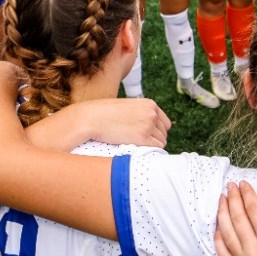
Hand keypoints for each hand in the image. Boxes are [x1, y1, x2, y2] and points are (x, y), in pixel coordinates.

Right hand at [26, 96, 171, 150]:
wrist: (91, 118)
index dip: (157, 131)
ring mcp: (149, 124)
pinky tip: (139, 150)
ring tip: (137, 147)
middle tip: (140, 144)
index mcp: (150, 104)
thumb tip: (145, 127)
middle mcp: (152, 113)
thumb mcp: (126, 107)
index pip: (164, 122)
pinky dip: (150, 151)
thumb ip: (139, 114)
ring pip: (161, 141)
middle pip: (164, 133)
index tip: (147, 137)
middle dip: (155, 139)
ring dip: (152, 146)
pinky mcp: (143, 137)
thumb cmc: (104, 114)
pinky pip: (157, 148)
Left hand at [214, 181, 256, 255]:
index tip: (243, 184)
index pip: (253, 210)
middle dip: (232, 198)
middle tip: (230, 186)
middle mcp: (254, 251)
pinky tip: (219, 225)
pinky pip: (222, 252)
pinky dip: (218, 237)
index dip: (247, 194)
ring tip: (222, 199)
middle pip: (237, 218)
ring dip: (222, 213)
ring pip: (226, 233)